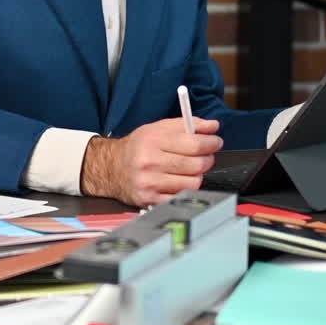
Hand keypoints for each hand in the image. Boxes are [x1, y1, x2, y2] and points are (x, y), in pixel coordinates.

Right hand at [80, 118, 222, 206]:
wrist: (110, 168)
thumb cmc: (138, 147)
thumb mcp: (158, 128)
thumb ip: (187, 124)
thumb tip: (213, 126)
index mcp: (153, 140)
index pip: (194, 144)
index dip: (211, 143)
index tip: (215, 142)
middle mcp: (149, 161)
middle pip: (196, 165)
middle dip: (207, 160)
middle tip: (205, 156)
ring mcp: (149, 182)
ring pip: (192, 183)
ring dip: (196, 176)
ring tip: (188, 170)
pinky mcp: (150, 199)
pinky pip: (181, 196)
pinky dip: (184, 189)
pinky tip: (178, 181)